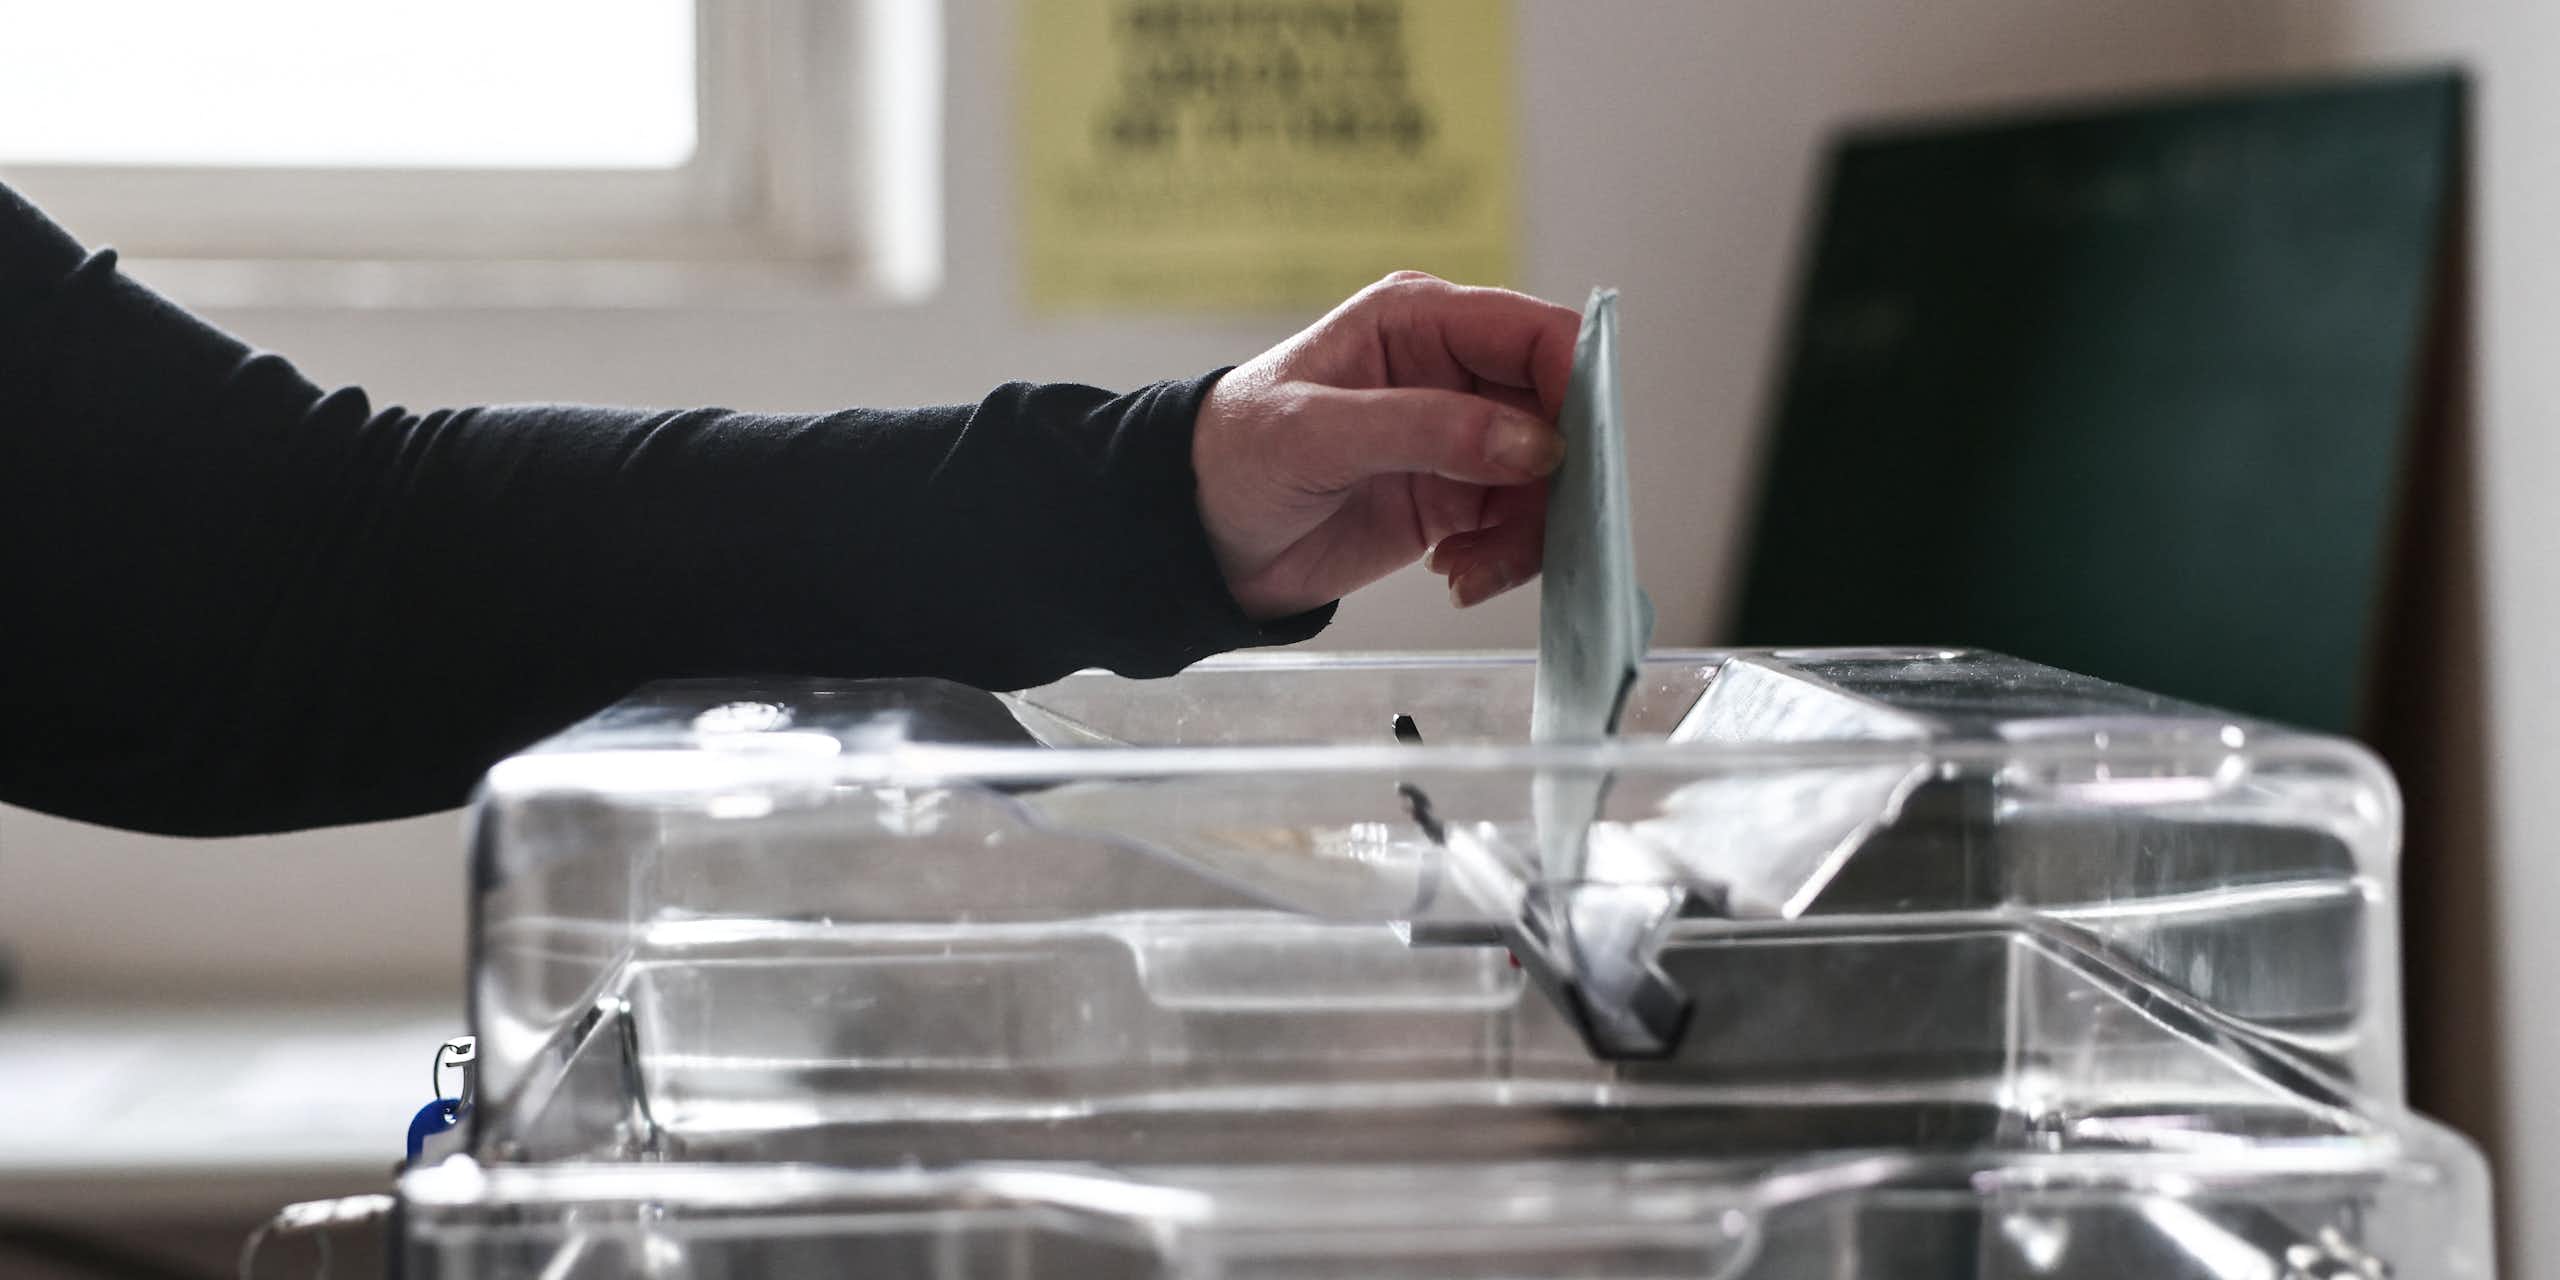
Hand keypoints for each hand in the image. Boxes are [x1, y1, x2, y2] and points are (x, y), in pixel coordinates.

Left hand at [1194, 271, 1580, 619]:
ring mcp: (1459, 437)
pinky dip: (1506, 558)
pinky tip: (1457, 575)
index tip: (1573, 455)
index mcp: (1421, 321)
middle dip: (1556, 479)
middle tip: (1528, 533)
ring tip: (1469, 570)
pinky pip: (1519, 526)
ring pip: (1548, 479)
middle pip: (1559, 414)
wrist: (1200, 536)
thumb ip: (1426, 428)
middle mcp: (1453, 372)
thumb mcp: (1318, 432)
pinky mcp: (1456, 497)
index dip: (1574, 386)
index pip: (1536, 334)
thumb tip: (1535, 444)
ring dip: (1529, 533)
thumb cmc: (1236, 455)